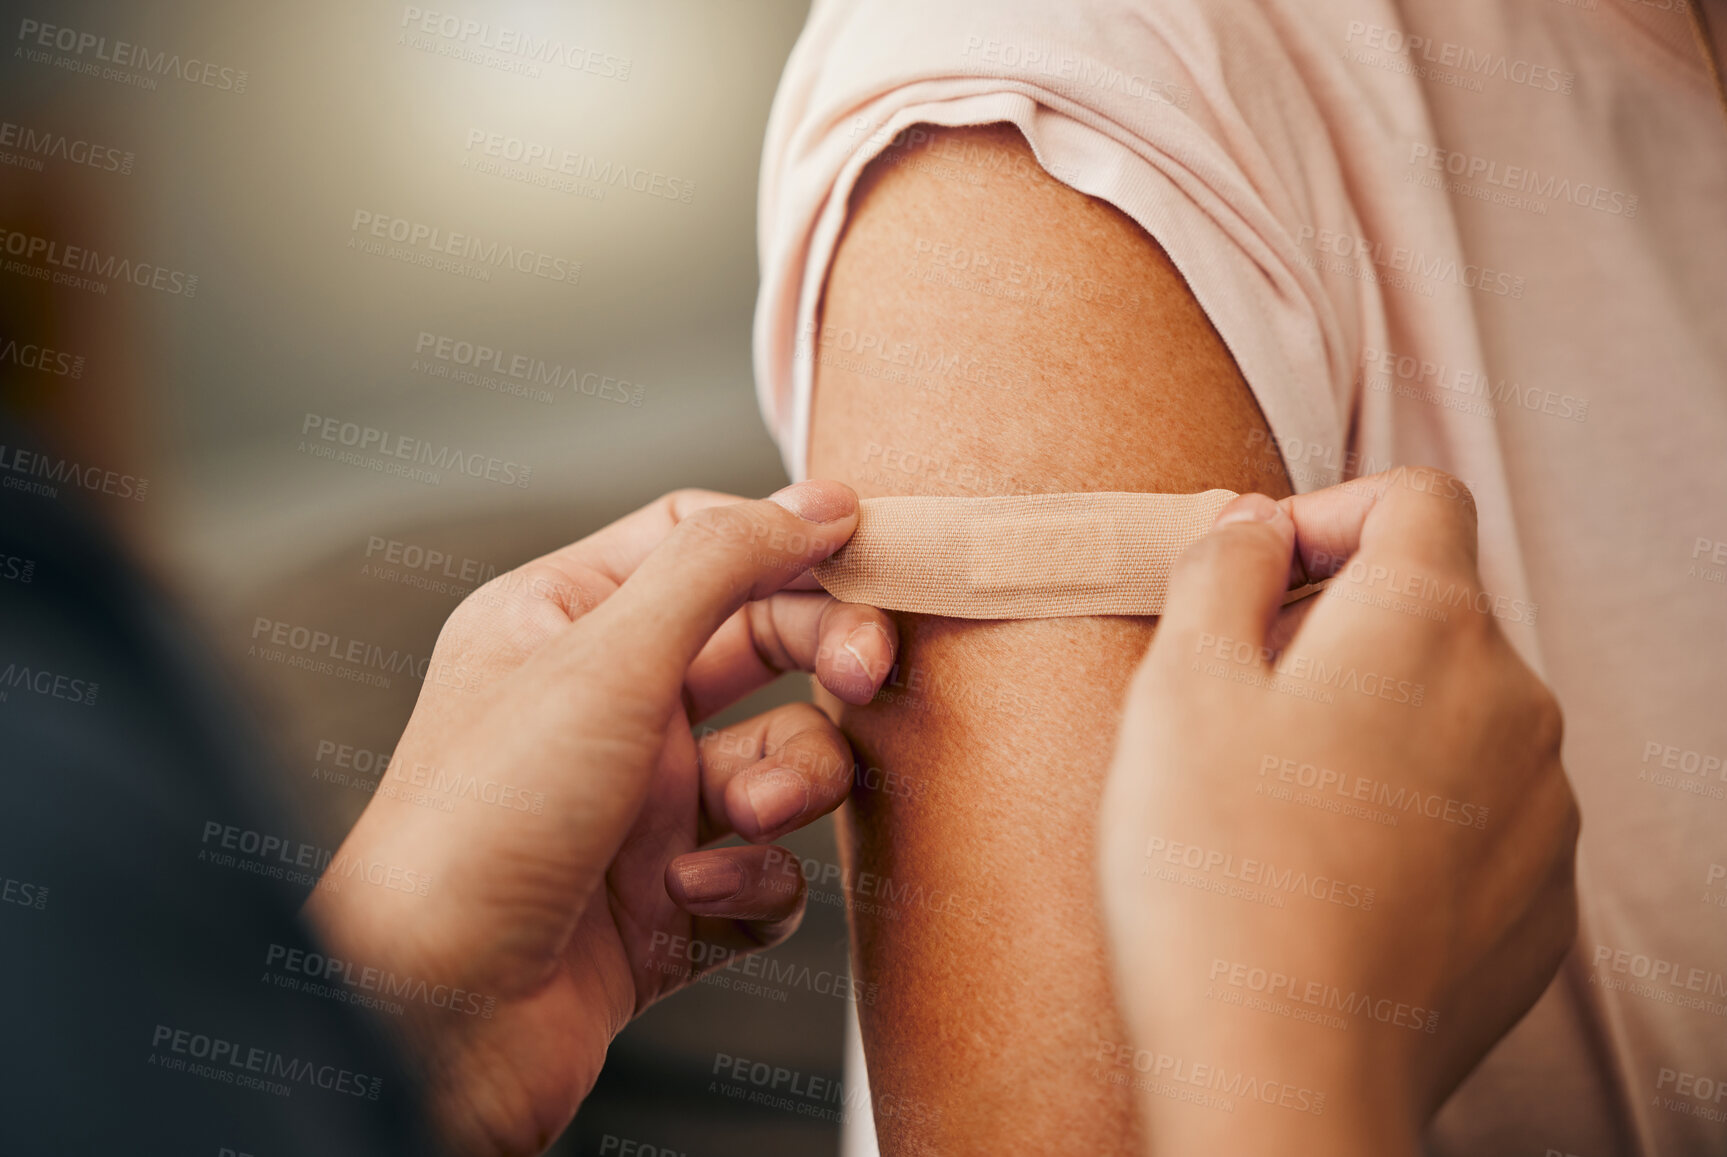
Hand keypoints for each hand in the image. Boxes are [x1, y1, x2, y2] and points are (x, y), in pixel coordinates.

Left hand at [302, 481, 897, 1155]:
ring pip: (778, 761)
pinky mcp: (670, 904)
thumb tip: (815, 503)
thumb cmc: (480, 825)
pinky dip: (752, 884)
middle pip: (758, 645)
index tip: (869, 548)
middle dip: (820, 656)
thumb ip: (717, 567)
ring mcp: (639, 809)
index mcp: (563, 624)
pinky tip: (692, 898)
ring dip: (788, 782)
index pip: (695, 541)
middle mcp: (605, 708)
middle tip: (865, 672)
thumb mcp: (604, 661)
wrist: (432, 1021)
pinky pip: (765, 872)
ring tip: (747, 816)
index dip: (783, 537)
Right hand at [1097, 468, 1578, 1155]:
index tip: (1256, 578)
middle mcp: (1513, 701)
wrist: (1285, 1071)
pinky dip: (1411, 811)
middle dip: (1335, 627)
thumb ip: (1221, 567)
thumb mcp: (1179, 684)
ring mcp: (1540, 808)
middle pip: (1433, 608)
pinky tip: (1328, 872)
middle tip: (1235, 700)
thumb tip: (1254, 521)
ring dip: (1375, 721)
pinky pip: (1478, 812)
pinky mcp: (1539, 899)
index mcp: (1428, 623)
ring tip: (1275, 801)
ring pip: (1456, 714)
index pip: (1414, 497)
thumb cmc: (1214, 871)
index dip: (1328, 513)